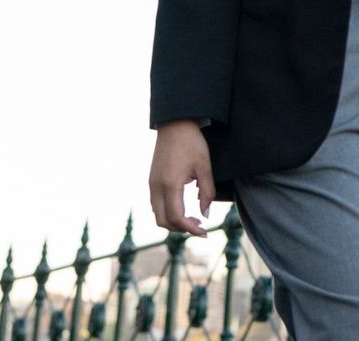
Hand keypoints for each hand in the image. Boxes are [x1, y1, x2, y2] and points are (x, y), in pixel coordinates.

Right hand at [148, 120, 214, 236]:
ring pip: (157, 214)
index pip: (176, 217)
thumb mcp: (205, 167)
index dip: (190, 229)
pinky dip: (168, 212)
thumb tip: (205, 214)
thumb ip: (207, 192)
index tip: (204, 232)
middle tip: (200, 227)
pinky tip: (183, 208)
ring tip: (193, 219)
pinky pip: (156, 205)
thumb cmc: (192, 144)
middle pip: (163, 221)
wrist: (175, 125)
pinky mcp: (151, 181)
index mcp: (170, 184)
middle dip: (181, 229)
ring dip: (174, 221)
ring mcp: (151, 184)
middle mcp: (156, 187)